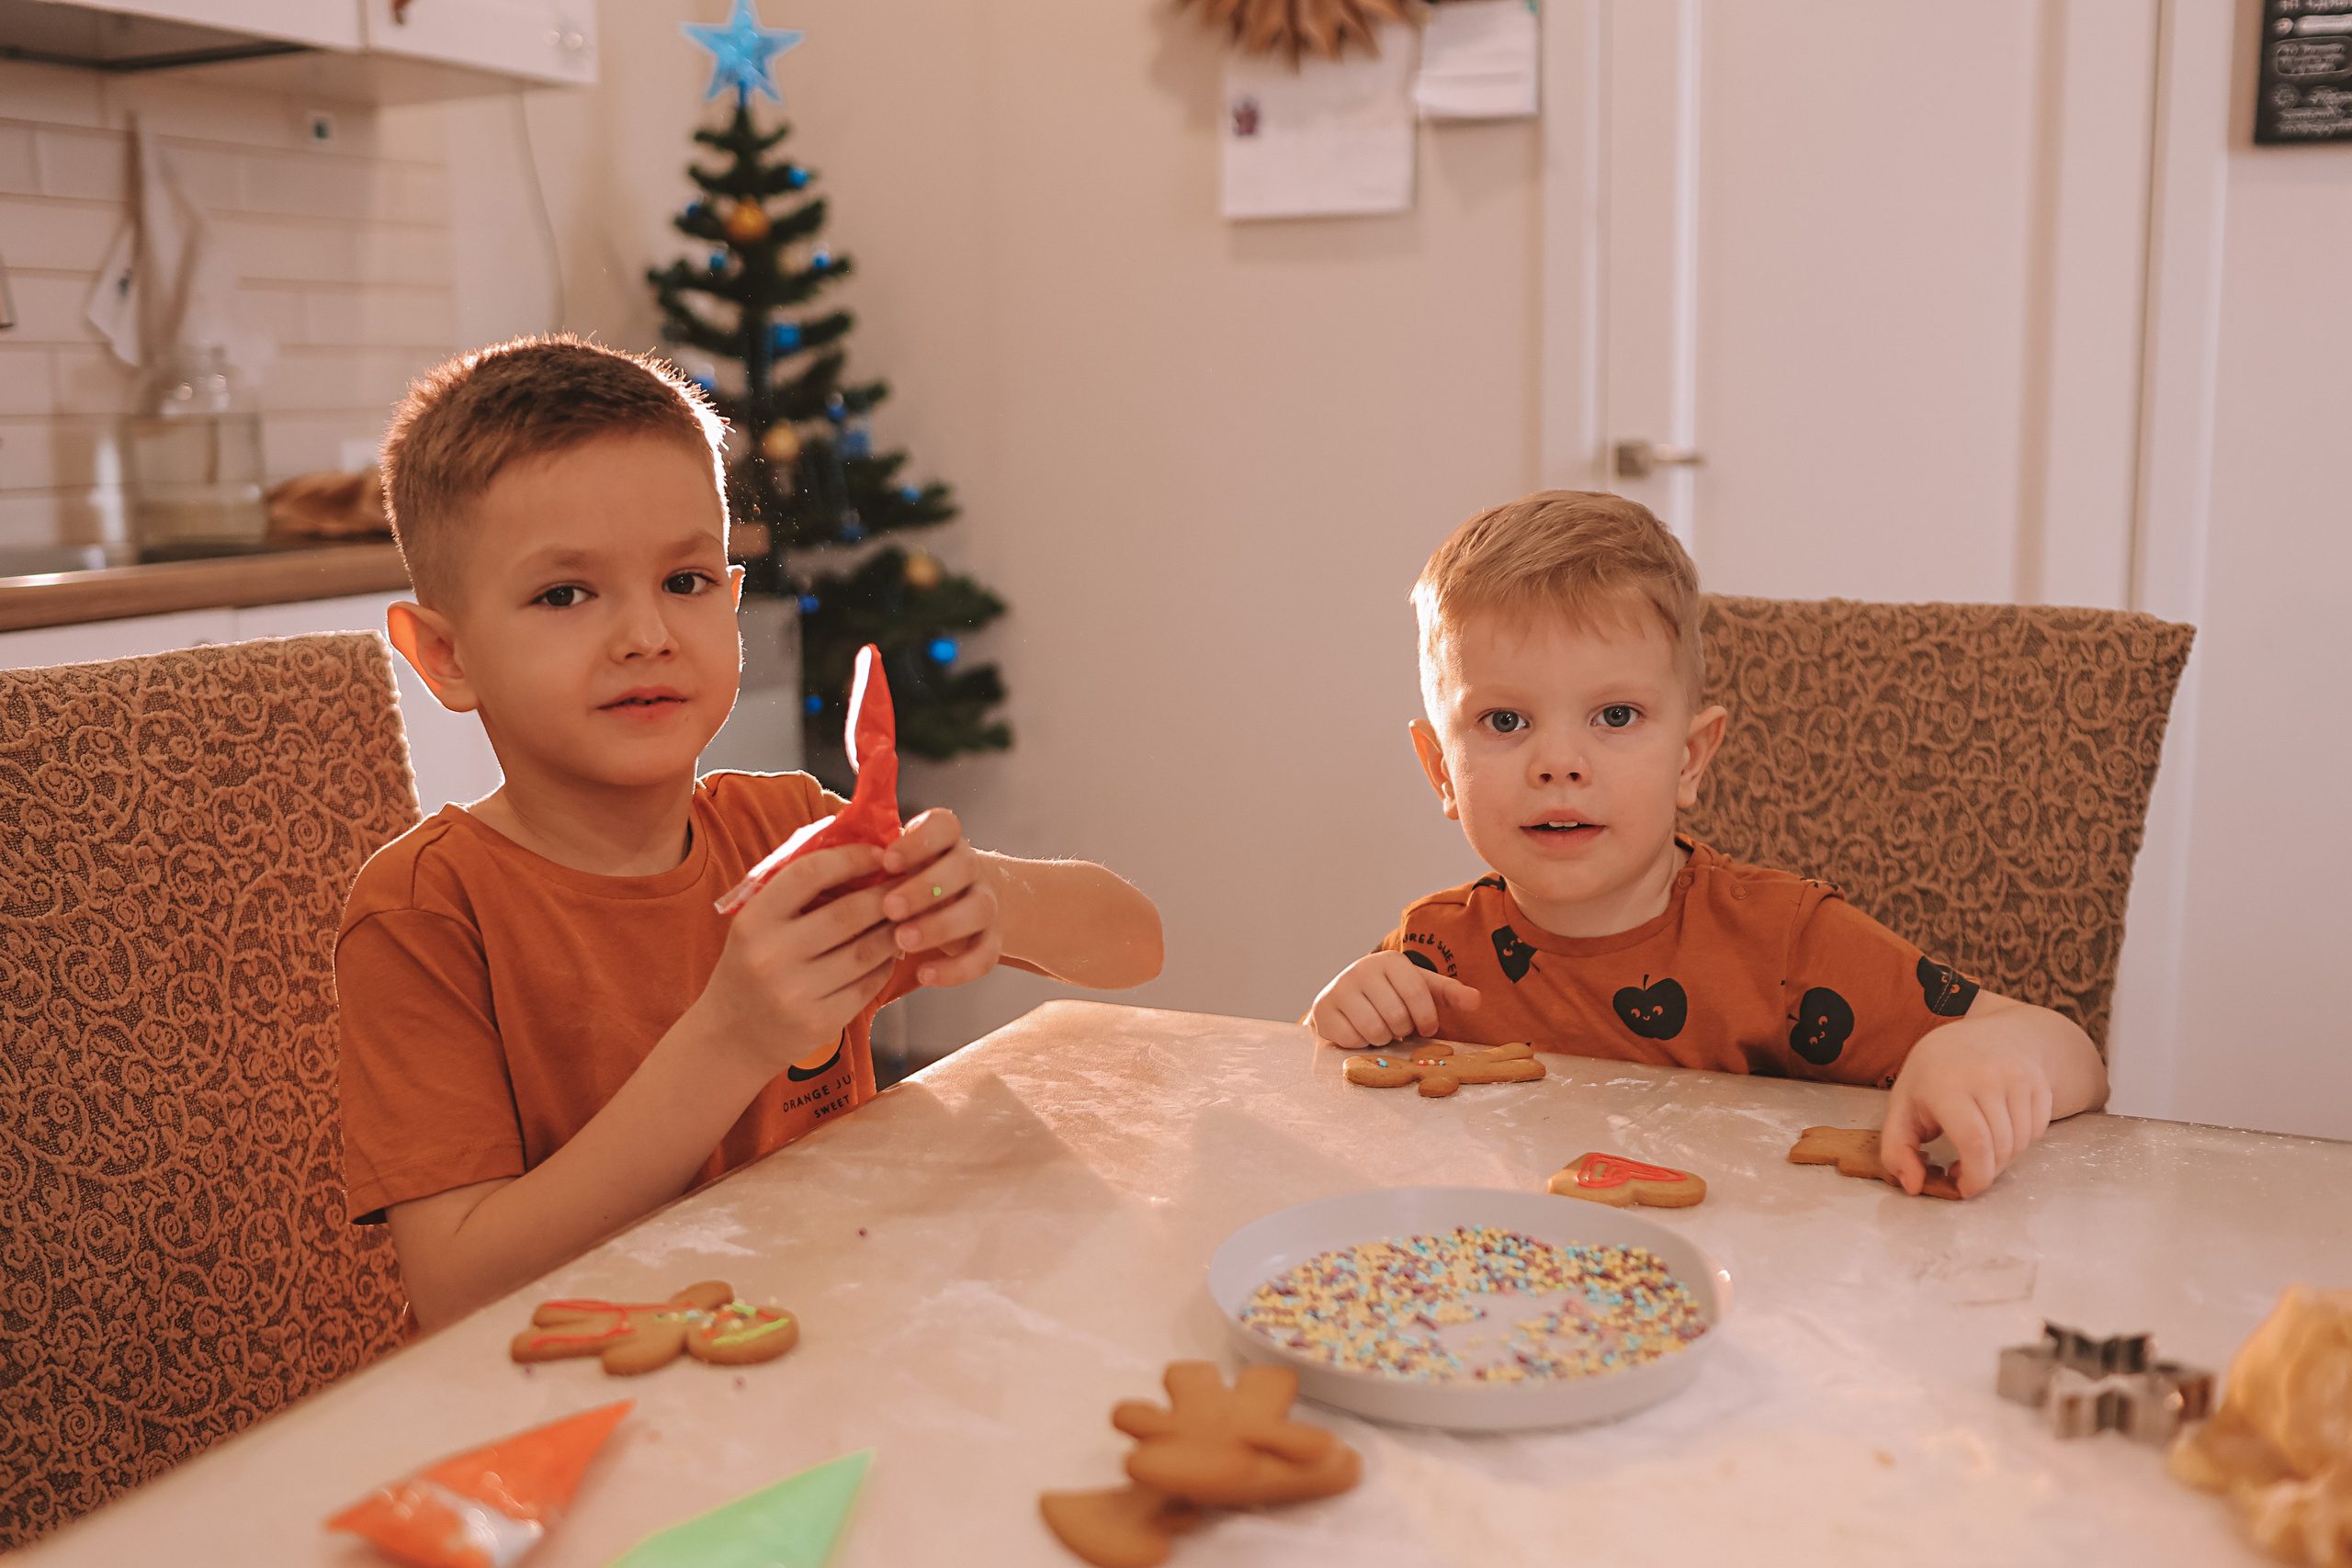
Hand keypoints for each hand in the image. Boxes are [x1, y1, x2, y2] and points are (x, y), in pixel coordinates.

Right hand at [698, 843, 899, 1071]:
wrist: (731, 1036)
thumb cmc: (752, 966)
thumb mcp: (757, 925)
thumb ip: (796, 893)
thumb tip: (857, 850)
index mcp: (753, 921)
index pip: (809, 874)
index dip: (851, 858)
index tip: (879, 853)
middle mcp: (772, 956)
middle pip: (849, 914)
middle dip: (886, 895)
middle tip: (906, 884)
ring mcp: (796, 993)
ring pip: (868, 951)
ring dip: (894, 929)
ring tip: (906, 916)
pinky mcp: (821, 1022)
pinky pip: (869, 984)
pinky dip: (886, 963)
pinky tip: (890, 952)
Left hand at [878, 808, 1002, 988]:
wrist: (953, 906)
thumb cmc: (905, 883)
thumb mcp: (891, 865)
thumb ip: (870, 860)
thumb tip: (821, 857)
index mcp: (945, 839)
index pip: (945, 826)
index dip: (919, 841)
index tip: (887, 861)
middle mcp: (970, 866)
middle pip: (964, 865)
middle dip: (925, 887)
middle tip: (889, 908)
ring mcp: (985, 901)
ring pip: (979, 909)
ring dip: (941, 925)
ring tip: (904, 940)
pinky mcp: (991, 939)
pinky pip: (986, 955)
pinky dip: (957, 968)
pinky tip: (925, 974)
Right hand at [1310, 952, 1481, 1047]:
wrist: (1346, 996)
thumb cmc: (1390, 993)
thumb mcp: (1421, 988)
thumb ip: (1449, 994)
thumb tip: (1476, 1001)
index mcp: (1390, 960)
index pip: (1417, 992)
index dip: (1426, 1017)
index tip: (1427, 1027)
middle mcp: (1361, 969)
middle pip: (1396, 1016)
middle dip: (1402, 1029)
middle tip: (1398, 1026)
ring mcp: (1339, 989)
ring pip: (1374, 1030)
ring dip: (1383, 1038)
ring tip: (1381, 1029)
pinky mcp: (1323, 1010)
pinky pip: (1351, 1039)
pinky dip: (1361, 1044)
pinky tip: (1361, 1032)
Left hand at [1882, 1023, 2054, 1197]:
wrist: (1982, 1032)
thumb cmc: (1935, 1073)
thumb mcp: (1903, 1104)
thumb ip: (1897, 1150)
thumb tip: (1914, 1187)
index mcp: (1947, 1083)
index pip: (1975, 1144)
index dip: (1974, 1176)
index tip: (1963, 1188)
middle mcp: (1987, 1076)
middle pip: (2000, 1148)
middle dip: (1986, 1171)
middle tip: (1968, 1169)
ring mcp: (2018, 1077)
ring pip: (2020, 1143)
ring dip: (2002, 1158)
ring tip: (1981, 1145)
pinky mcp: (2039, 1082)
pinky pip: (2037, 1131)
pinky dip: (2020, 1141)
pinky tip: (2000, 1127)